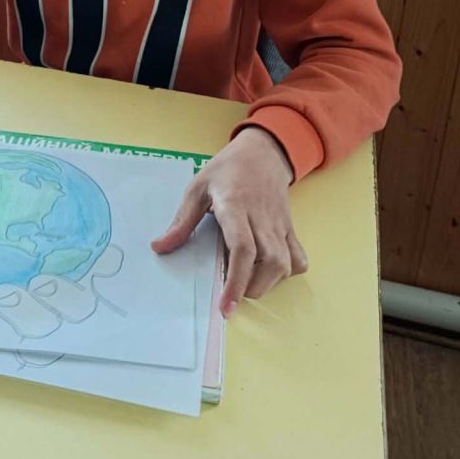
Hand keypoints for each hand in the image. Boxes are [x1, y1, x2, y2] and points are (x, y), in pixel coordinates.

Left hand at [151, 126, 307, 316]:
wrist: (262, 151)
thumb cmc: (226, 169)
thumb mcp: (198, 187)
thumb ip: (182, 220)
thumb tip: (160, 247)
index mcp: (236, 206)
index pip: (243, 249)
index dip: (236, 281)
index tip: (225, 307)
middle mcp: (262, 218)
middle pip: (269, 263)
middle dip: (251, 288)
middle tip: (230, 294)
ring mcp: (279, 225)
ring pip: (286, 264)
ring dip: (268, 283)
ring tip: (246, 283)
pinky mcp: (290, 228)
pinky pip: (299, 258)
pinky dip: (287, 273)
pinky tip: (268, 271)